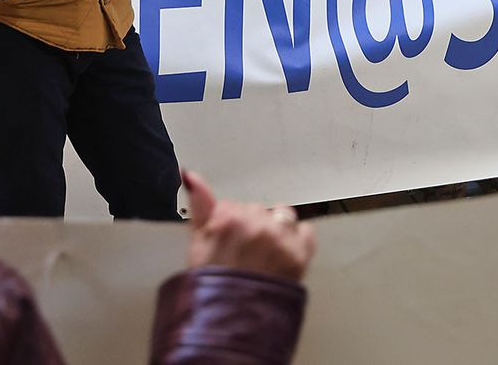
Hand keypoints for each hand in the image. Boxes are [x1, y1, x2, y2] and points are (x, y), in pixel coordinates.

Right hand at [182, 170, 314, 282]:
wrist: (231, 321)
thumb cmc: (211, 287)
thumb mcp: (197, 245)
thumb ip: (199, 206)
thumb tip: (191, 175)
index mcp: (227, 218)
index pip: (234, 205)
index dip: (231, 225)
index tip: (229, 242)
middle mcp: (256, 223)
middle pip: (258, 210)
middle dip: (253, 227)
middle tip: (244, 253)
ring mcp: (280, 238)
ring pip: (283, 215)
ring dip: (277, 230)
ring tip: (265, 254)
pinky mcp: (300, 253)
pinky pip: (307, 231)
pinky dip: (299, 240)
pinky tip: (284, 255)